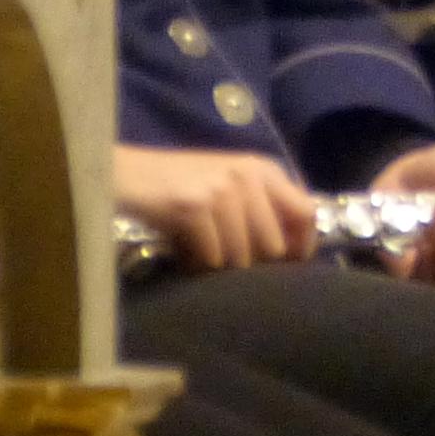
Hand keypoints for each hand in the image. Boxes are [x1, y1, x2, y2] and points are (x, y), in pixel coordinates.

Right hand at [114, 145, 317, 271]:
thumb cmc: (181, 183)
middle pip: (275, 243)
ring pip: (241, 255)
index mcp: (265, 169)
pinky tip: (188, 255)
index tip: (291, 265)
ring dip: (223, 266)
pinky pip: (212, 256)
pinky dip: (200, 264)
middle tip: (232, 265)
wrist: (128, 174)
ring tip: (205, 256)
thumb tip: (289, 250)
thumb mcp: (230, 184)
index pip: (307, 212)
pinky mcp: (195, 206)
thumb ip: (262, 207)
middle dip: (255, 263)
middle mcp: (249, 176)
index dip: (302, 244)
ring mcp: (222, 190)